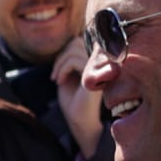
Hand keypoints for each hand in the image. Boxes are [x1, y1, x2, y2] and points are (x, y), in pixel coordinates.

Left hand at [53, 37, 102, 159]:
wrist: (81, 122)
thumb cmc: (74, 100)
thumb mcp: (70, 74)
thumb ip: (73, 56)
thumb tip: (73, 38)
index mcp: (99, 61)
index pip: (81, 40)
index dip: (65, 52)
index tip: (58, 70)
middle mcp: (104, 61)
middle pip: (77, 41)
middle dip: (61, 56)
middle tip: (55, 75)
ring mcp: (102, 67)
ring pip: (74, 48)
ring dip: (59, 63)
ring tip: (56, 79)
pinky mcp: (97, 74)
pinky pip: (74, 60)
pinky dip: (62, 69)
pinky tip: (59, 82)